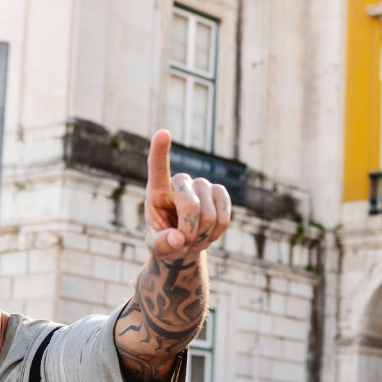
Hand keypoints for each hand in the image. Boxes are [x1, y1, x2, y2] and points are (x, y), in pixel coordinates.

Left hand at [144, 129, 231, 261]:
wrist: (185, 242)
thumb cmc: (165, 240)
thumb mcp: (156, 247)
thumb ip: (162, 244)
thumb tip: (178, 239)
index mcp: (157, 190)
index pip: (158, 167)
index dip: (160, 151)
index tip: (162, 133)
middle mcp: (181, 181)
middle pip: (190, 205)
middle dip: (189, 230)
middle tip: (183, 243)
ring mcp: (202, 185)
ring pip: (209, 215)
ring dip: (203, 236)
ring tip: (194, 238)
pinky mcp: (220, 193)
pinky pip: (224, 218)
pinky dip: (216, 233)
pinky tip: (208, 233)